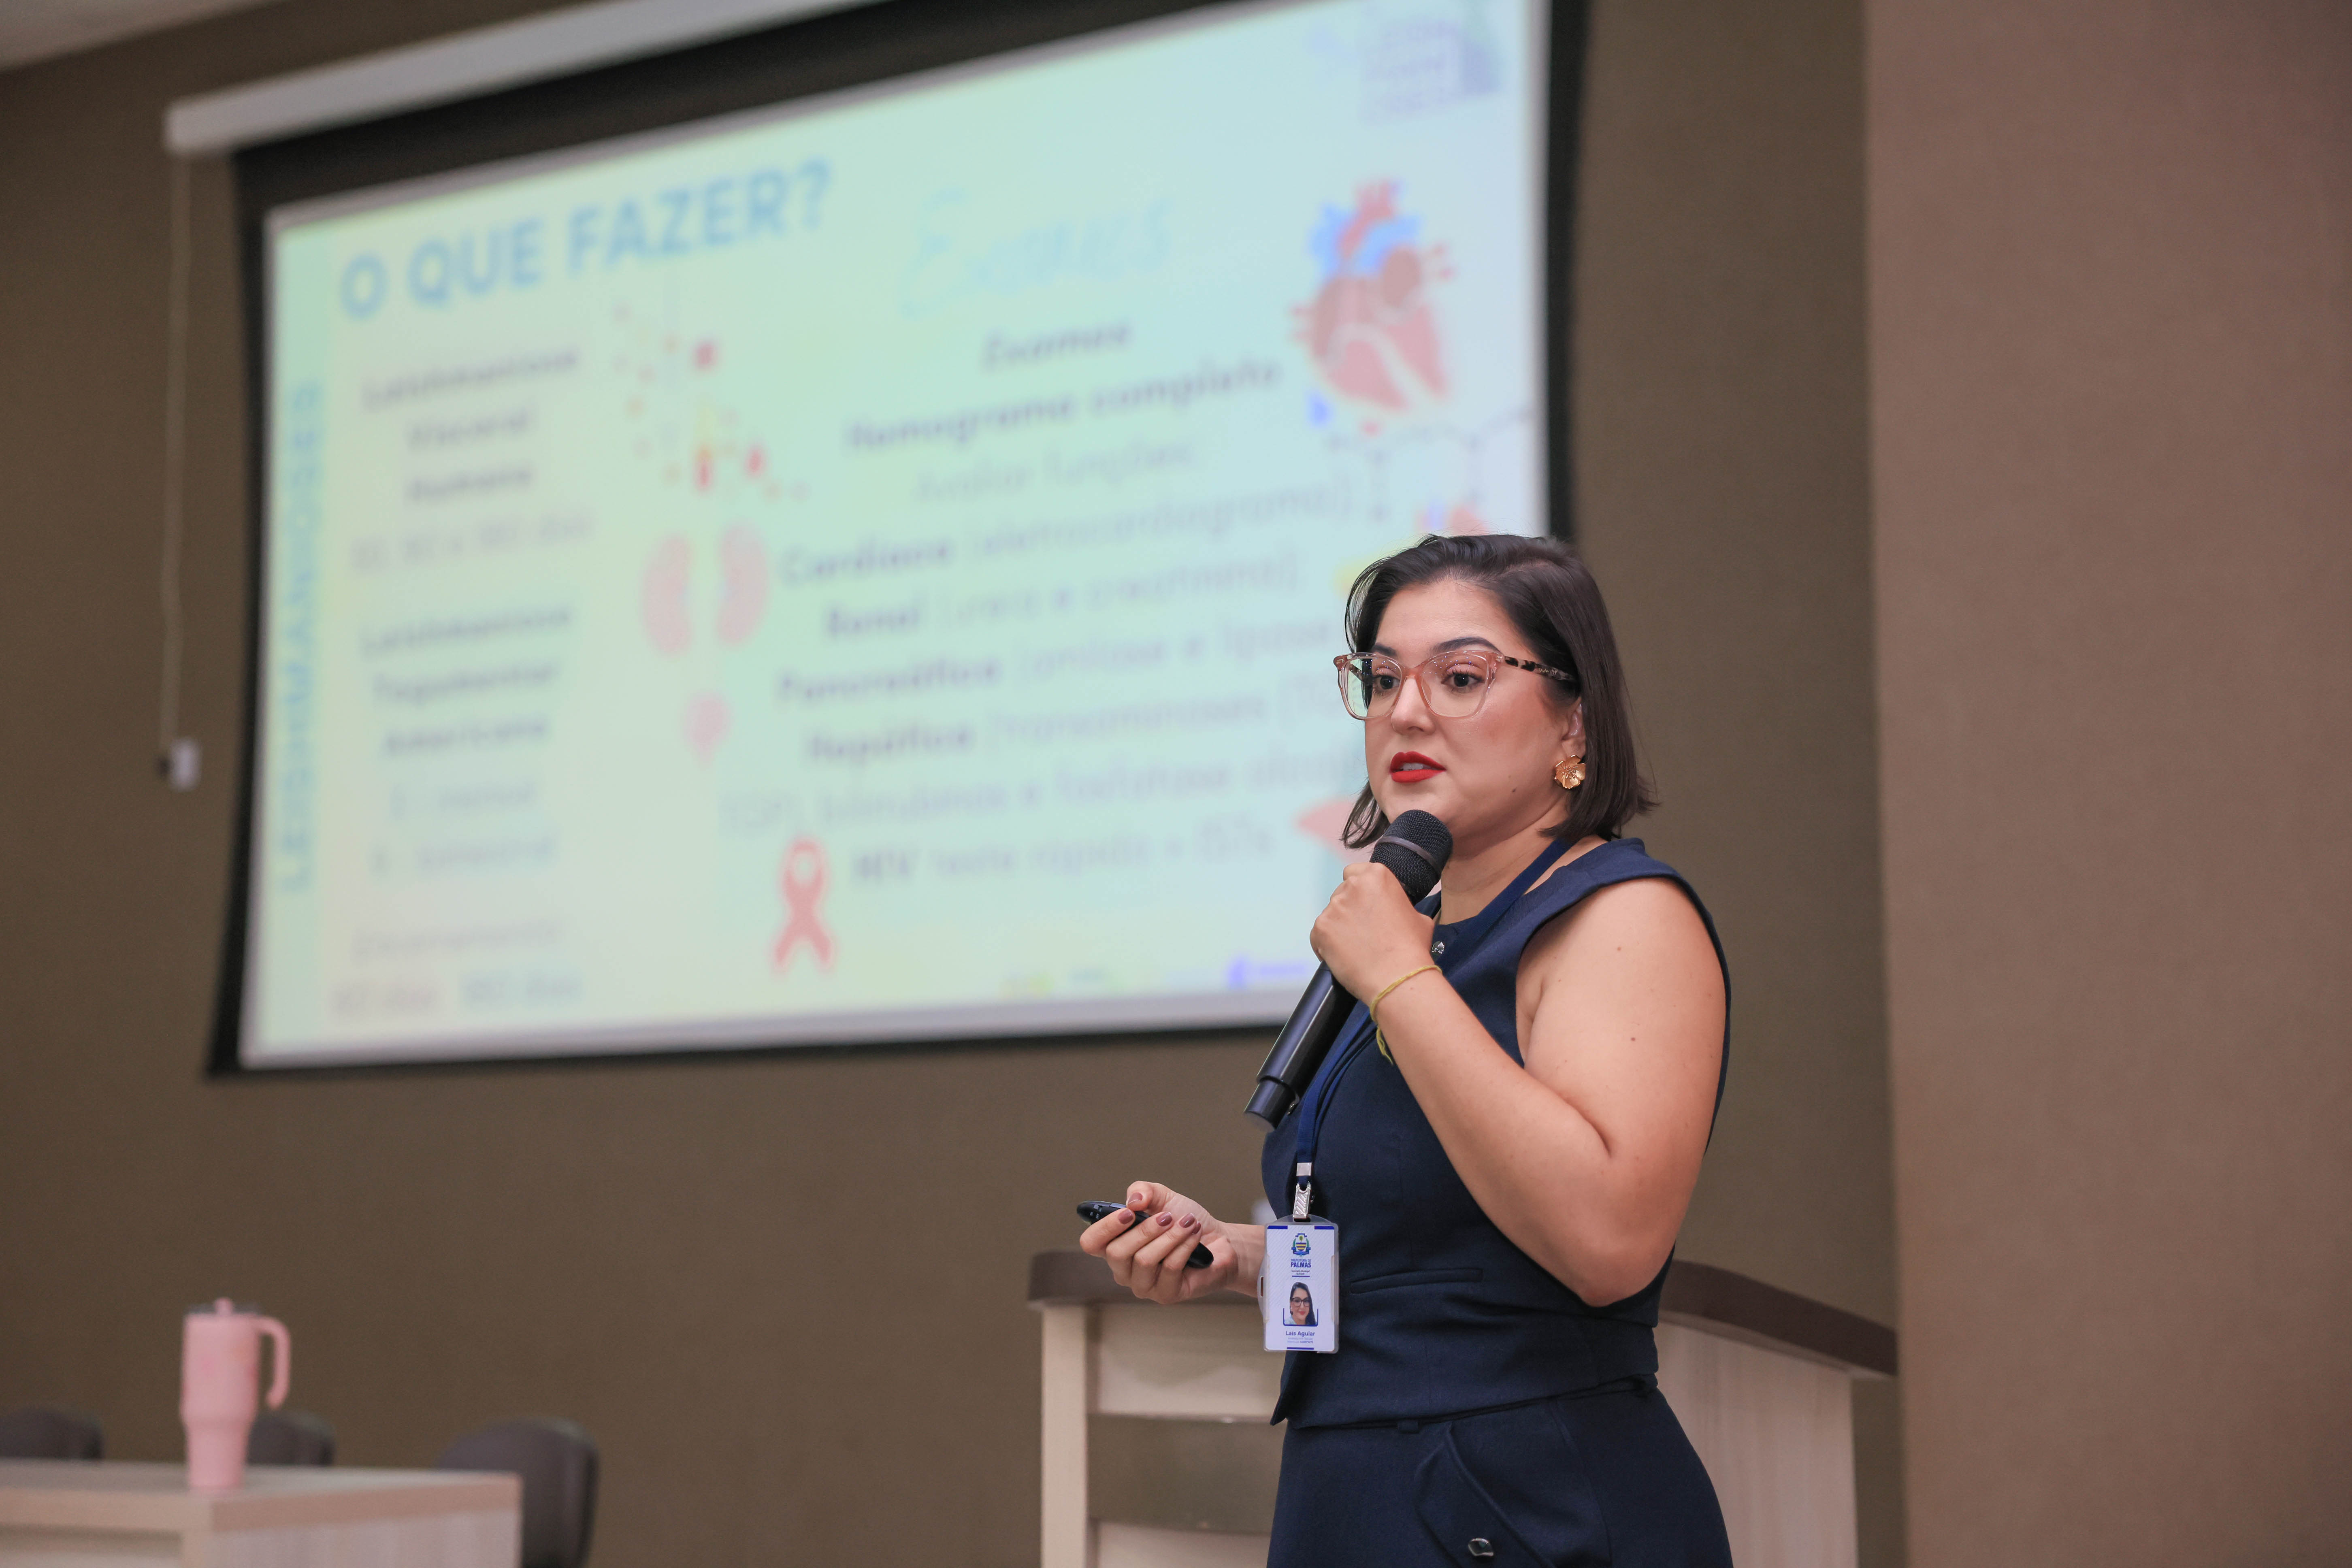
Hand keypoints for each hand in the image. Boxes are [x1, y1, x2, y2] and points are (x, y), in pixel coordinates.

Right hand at [1079, 1181, 1247, 1303]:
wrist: (1218, 1239)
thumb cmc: (1184, 1219)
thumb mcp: (1162, 1197)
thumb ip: (1143, 1191)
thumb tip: (1133, 1202)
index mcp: (1115, 1245)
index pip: (1090, 1243)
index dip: (1104, 1228)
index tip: (1127, 1213)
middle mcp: (1124, 1270)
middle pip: (1116, 1253)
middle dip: (1145, 1229)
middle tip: (1168, 1216)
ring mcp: (1143, 1285)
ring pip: (1144, 1261)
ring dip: (1169, 1236)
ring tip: (1188, 1223)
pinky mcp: (1165, 1295)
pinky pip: (1169, 1268)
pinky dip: (1184, 1246)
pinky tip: (1194, 1236)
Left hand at [1310, 861, 1438, 1000]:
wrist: (1397, 977)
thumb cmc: (1411, 949)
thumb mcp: (1417, 917)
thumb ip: (1399, 905)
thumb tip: (1394, 911)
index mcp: (1377, 876)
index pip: (1355, 872)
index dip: (1359, 890)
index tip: (1365, 905)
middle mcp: (1352, 886)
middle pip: (1342, 893)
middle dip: (1350, 910)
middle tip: (1363, 931)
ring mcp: (1334, 907)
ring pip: (1331, 914)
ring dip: (1339, 927)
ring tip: (1356, 948)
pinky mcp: (1321, 928)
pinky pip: (1319, 934)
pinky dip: (1327, 945)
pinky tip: (1344, 957)